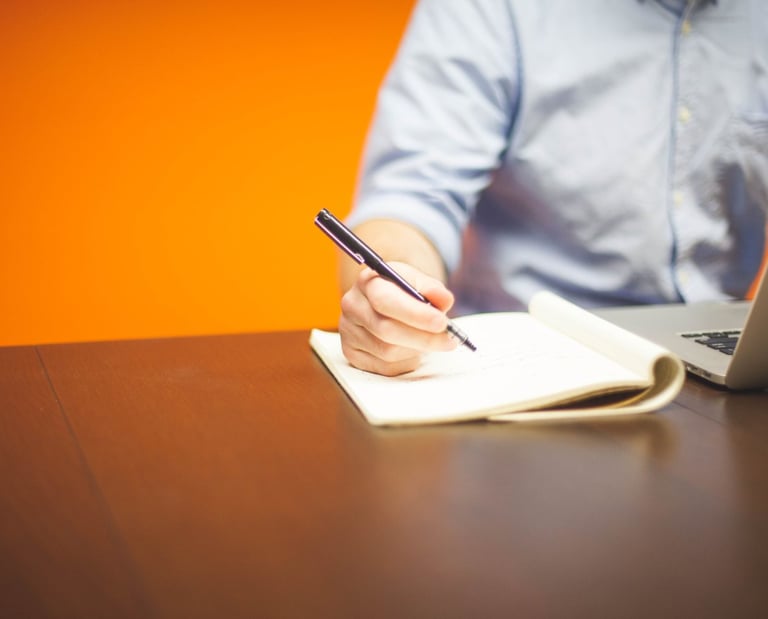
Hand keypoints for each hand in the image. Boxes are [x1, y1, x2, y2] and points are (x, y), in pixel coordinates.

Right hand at [338, 262, 458, 375]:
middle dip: (423, 337)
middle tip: (449, 340)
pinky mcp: (352, 354)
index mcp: (367, 282)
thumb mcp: (417, 282)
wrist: (383, 303)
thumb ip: (432, 288)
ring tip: (429, 341)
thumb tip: (444, 300)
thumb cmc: (403, 292)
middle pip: (386, 330)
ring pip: (387, 352)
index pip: (386, 300)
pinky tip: (412, 349)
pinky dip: (406, 361)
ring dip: (416, 350)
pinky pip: (385, 367)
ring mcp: (349, 332)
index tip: (441, 322)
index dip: (415, 314)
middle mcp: (352, 306)